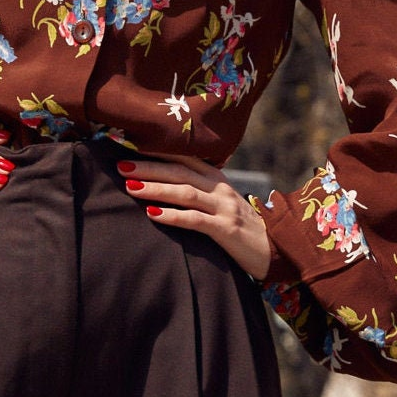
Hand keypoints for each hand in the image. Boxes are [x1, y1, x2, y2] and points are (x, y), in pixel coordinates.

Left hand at [117, 154, 272, 277]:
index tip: (131, 147)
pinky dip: (173, 215)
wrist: (275, 249)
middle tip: (122, 166)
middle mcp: (220, 188)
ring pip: (186, 192)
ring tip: (131, 186)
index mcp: (216, 178)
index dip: (158, 152)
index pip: (184, 158)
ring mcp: (224, 208)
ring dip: (156, 188)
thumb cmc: (241, 227)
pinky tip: (152, 213)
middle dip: (149, 168)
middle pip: (180, 172)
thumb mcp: (221, 203)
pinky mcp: (226, 230)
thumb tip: (164, 184)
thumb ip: (199, 191)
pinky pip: (195, 220)